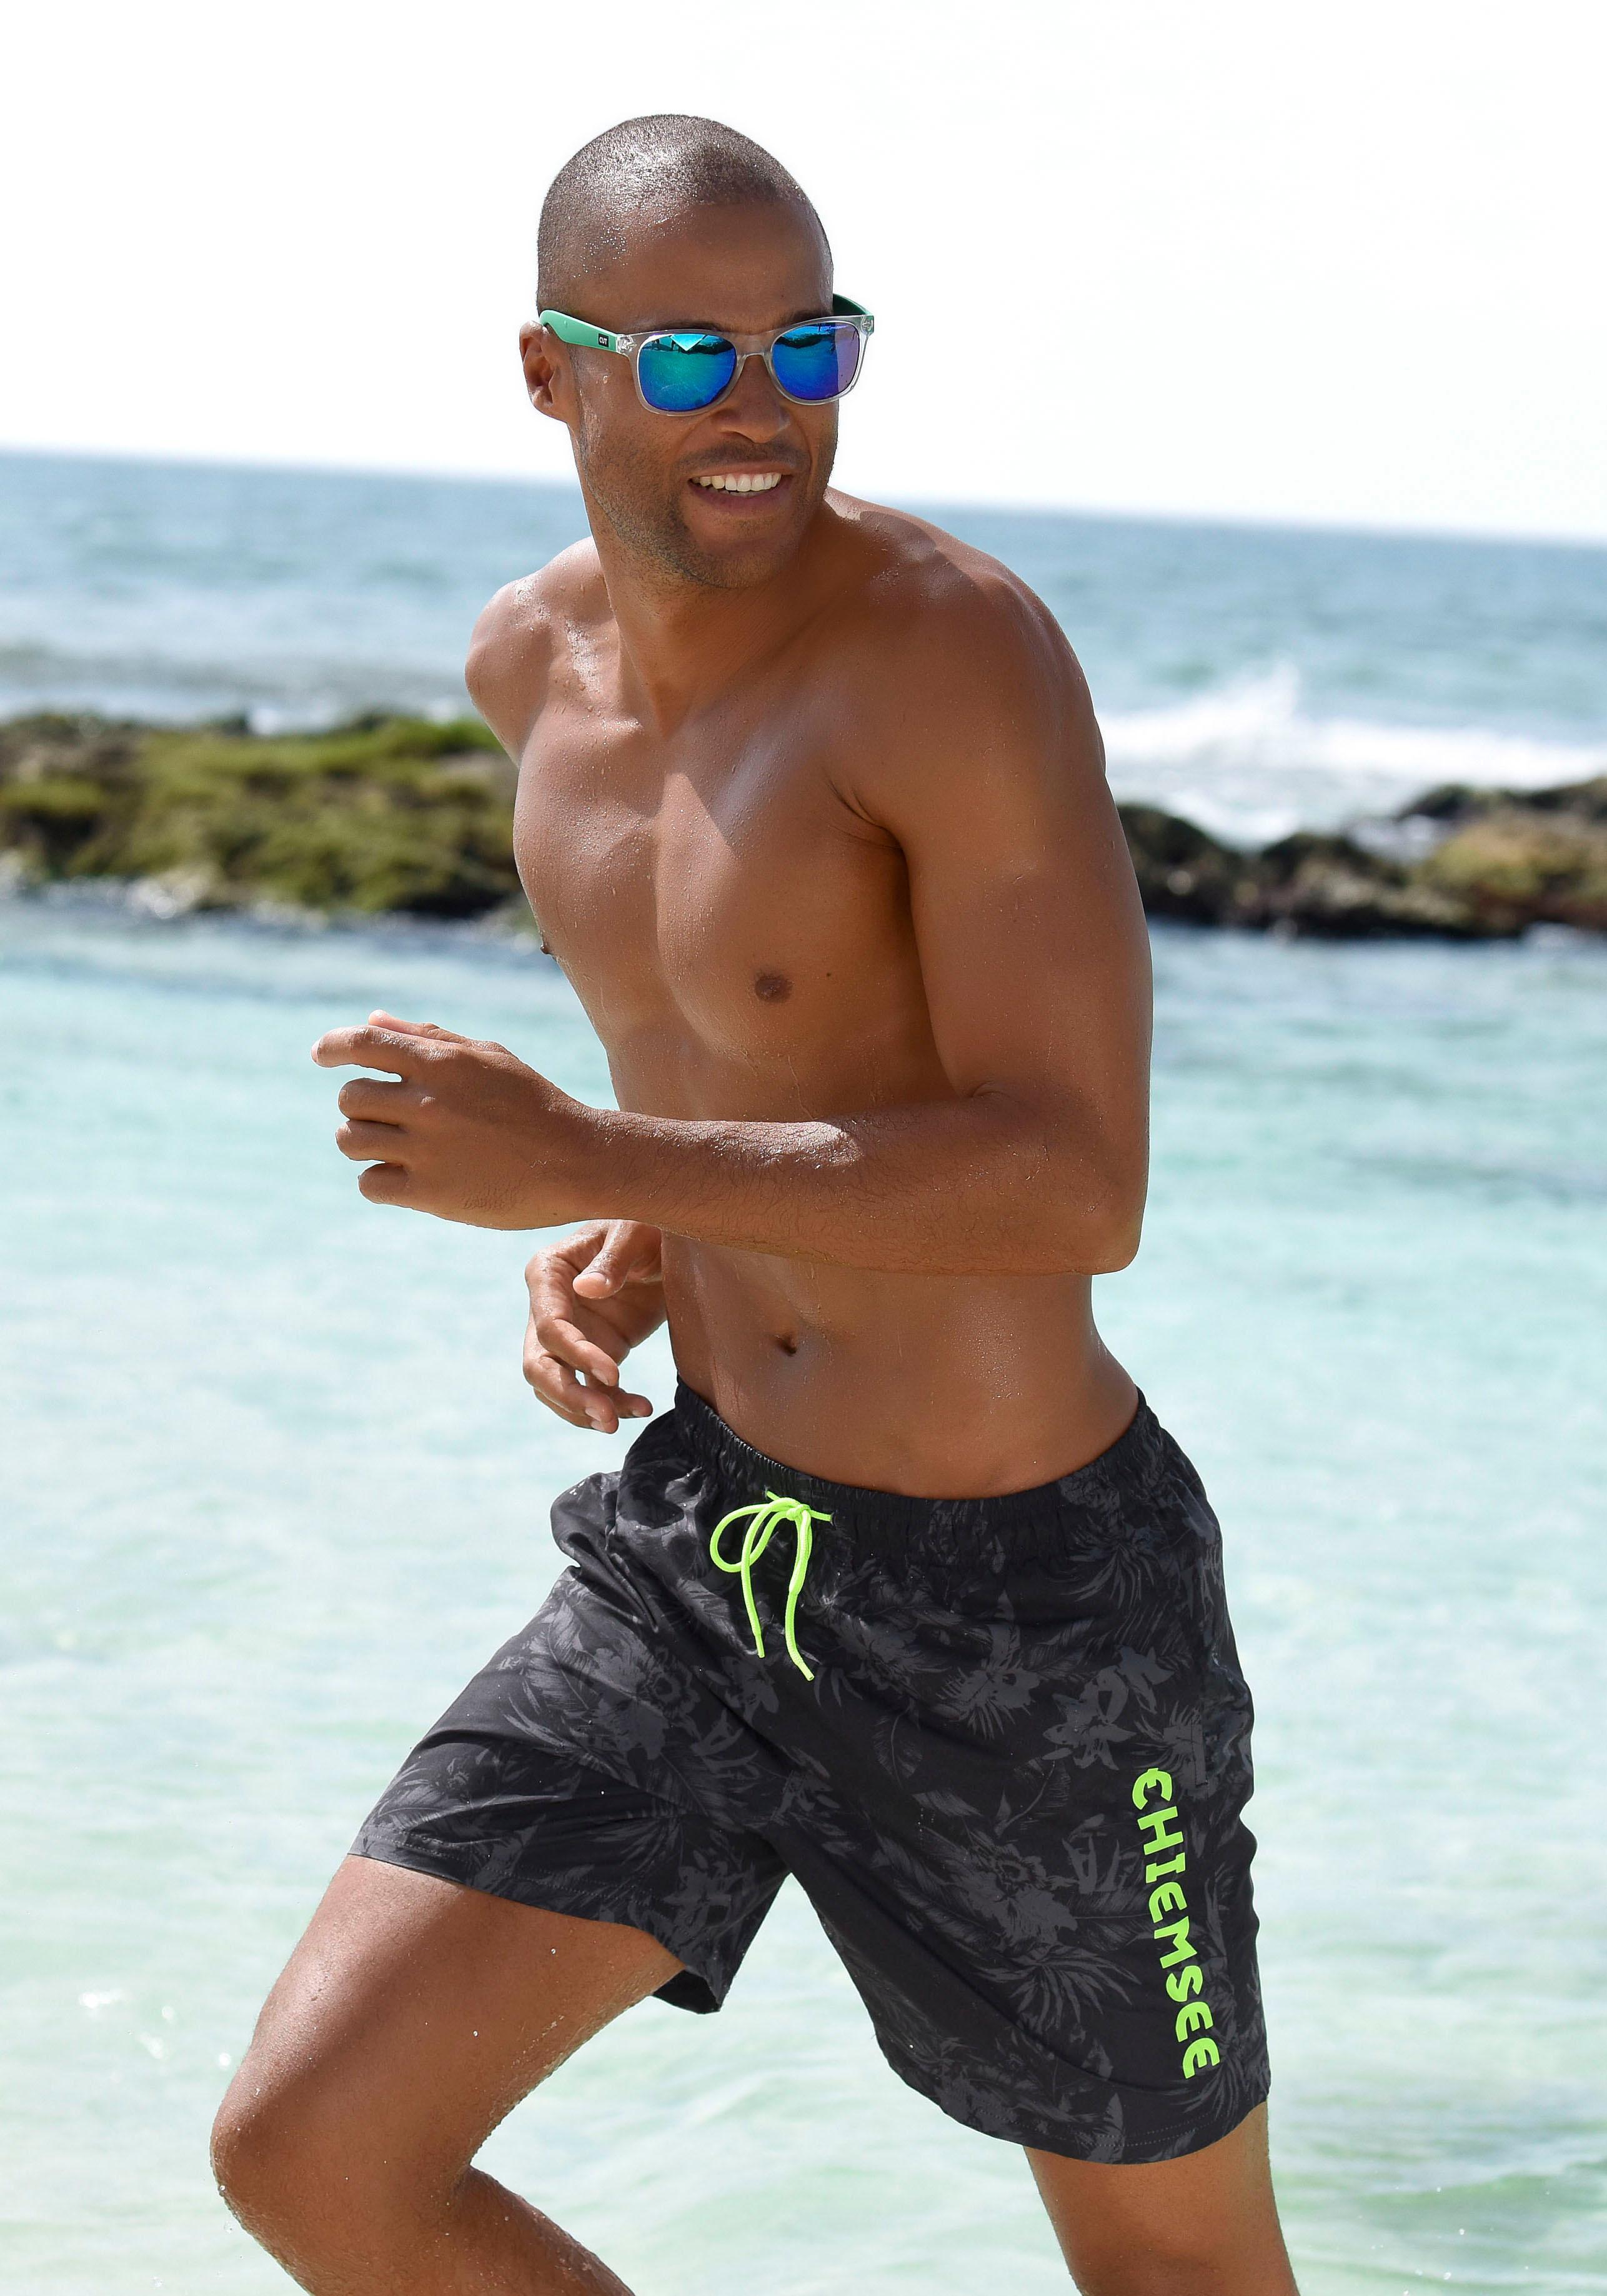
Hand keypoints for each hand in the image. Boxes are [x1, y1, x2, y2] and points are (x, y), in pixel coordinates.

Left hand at [312, 1009, 593, 1228]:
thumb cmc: (533, 1103)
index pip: (360, 1044)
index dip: (332, 1047)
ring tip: (392, 1147)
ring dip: (363, 1141)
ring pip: (351, 1140)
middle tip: (389, 1116)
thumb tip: (371, 1020)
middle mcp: (427, 1102)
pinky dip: (379, 1180)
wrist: (579, 1161)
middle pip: (350, 1098)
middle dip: (362, 1105)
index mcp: (441, 1062)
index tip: (322, 1056)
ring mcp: (426, 1150)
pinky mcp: (430, 1194)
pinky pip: (370, 1183)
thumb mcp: (489, 1057)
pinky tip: (405, 1178)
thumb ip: (429, 1037)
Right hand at [523, 1222, 664, 1430]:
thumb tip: (587, 1288)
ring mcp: (568, 1335)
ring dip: (583, 1410)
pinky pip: (590, 1389)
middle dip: (568, 1395)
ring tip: (619, 1422)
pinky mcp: (591, 1353)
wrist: (667, 1243)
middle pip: (539, 1364)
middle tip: (605, 1418)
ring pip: (556, 1386)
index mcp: (547, 1273)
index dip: (576, 1353)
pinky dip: (611, 1405)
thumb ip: (613, 1258)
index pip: (550, 1325)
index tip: (614, 1372)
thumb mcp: (636, 1233)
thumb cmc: (647, 1226)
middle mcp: (548, 1307)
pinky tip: (640, 1408)